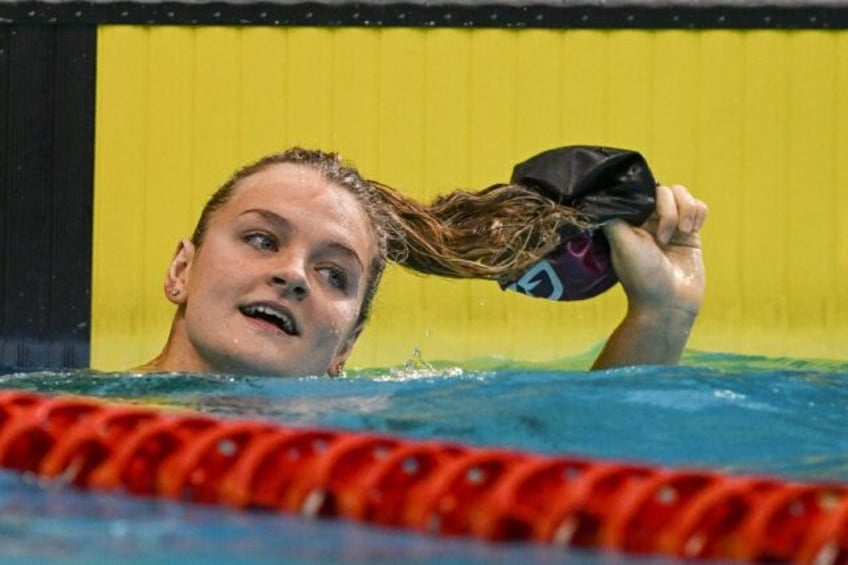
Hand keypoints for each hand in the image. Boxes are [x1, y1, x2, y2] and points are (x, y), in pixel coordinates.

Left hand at [592, 184, 707, 368]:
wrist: (669, 304)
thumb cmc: (642, 276)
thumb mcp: (621, 243)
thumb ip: (614, 216)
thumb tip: (608, 194)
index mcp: (630, 221)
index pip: (641, 191)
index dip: (649, 197)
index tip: (649, 218)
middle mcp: (649, 221)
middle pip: (664, 190)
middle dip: (669, 207)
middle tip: (665, 235)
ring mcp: (672, 226)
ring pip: (683, 195)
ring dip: (686, 209)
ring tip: (683, 231)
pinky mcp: (691, 233)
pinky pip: (699, 206)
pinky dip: (698, 212)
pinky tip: (692, 229)